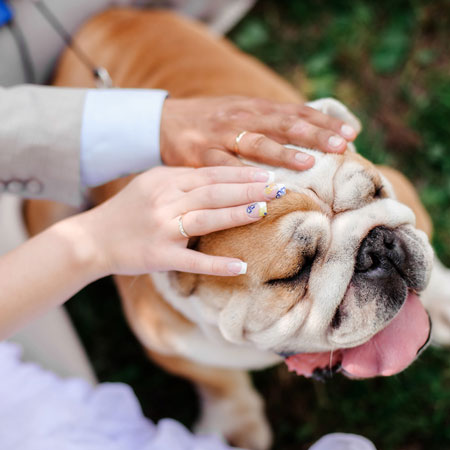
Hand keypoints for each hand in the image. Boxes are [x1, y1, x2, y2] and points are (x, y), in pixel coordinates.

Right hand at [79, 165, 285, 276]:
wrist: (92, 239)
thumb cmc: (127, 211)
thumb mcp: (151, 184)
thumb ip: (181, 180)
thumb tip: (219, 177)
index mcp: (165, 180)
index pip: (211, 174)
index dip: (241, 174)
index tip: (267, 175)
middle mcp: (165, 200)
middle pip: (214, 192)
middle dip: (248, 190)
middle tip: (278, 189)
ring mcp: (162, 228)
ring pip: (205, 219)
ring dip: (236, 215)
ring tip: (264, 212)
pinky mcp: (159, 256)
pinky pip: (192, 260)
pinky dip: (216, 264)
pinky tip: (240, 266)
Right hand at [160, 96, 358, 170]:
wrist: (165, 120)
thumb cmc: (212, 121)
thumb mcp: (242, 113)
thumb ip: (271, 123)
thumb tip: (308, 135)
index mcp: (255, 107)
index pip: (296, 112)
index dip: (324, 122)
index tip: (352, 132)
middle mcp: (241, 117)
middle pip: (283, 124)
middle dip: (313, 134)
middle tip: (342, 144)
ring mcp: (221, 135)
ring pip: (256, 143)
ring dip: (283, 153)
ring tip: (308, 163)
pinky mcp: (200, 155)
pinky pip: (223, 168)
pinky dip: (241, 178)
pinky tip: (259, 187)